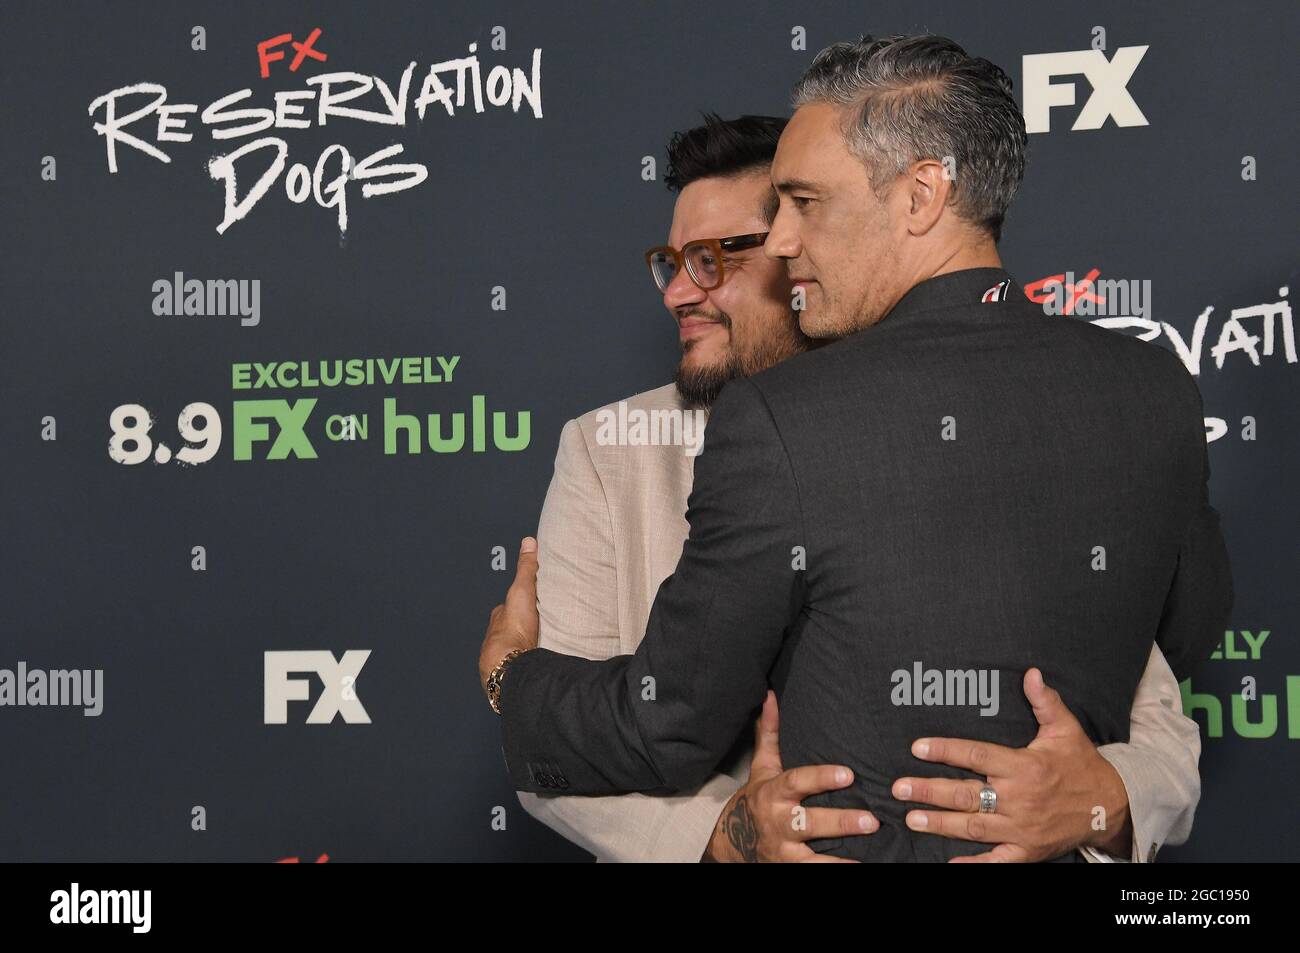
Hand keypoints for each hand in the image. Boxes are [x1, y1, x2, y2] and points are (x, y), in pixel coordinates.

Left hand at [478, 537, 540, 691]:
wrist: (508, 665)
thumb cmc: (514, 628)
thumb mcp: (523, 591)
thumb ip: (527, 569)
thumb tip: (528, 542)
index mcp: (499, 618)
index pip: (507, 606)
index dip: (518, 602)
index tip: (530, 601)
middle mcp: (497, 636)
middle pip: (510, 627)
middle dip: (522, 625)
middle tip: (540, 624)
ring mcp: (502, 656)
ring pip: (514, 647)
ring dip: (524, 645)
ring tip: (541, 644)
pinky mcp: (510, 672)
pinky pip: (519, 664)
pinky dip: (527, 661)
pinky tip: (537, 662)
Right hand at [704, 691, 877, 862]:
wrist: (732, 842)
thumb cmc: (756, 798)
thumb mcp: (762, 767)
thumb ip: (769, 733)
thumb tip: (771, 696)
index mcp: (773, 792)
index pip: (797, 783)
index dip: (821, 778)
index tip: (848, 774)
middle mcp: (778, 822)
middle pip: (809, 822)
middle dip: (840, 821)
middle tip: (871, 819)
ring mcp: (783, 851)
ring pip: (813, 856)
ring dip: (841, 855)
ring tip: (871, 848)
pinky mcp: (789, 870)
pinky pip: (814, 873)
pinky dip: (836, 870)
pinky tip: (862, 868)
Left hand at [892, 668, 1131, 861]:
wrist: (1111, 807)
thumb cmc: (1081, 765)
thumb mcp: (1066, 730)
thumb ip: (1045, 702)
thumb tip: (1031, 673)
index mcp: (1024, 766)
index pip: (977, 756)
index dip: (946, 751)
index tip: (917, 747)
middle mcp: (1020, 798)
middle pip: (967, 794)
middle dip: (930, 791)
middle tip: (899, 788)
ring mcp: (1022, 828)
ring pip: (974, 826)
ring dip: (940, 823)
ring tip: (911, 817)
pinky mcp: (1027, 850)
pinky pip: (998, 861)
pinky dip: (975, 864)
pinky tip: (949, 864)